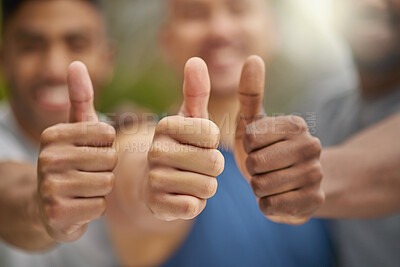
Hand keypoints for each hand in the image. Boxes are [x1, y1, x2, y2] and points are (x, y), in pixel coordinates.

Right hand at [37, 62, 117, 241]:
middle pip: (110, 159)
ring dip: (101, 187)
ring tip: (83, 187)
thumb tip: (77, 62)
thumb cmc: (71, 159)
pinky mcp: (57, 213)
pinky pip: (100, 206)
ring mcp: (50, 187)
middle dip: (106, 168)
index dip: (106, 145)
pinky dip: (95, 206)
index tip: (90, 150)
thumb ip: (80, 97)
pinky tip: (79, 204)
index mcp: (53, 135)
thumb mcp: (75, 128)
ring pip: (107, 183)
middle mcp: (47, 159)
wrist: (48, 203)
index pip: (107, 134)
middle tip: (87, 171)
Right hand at [145, 58, 224, 220]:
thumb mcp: (190, 119)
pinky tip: (181, 197)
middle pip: (215, 162)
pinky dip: (195, 203)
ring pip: (208, 186)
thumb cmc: (180, 147)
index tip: (198, 143)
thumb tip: (196, 60)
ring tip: (189, 180)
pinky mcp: (157, 205)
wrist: (154, 183)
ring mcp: (154, 179)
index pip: (213, 134)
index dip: (213, 142)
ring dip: (206, 186)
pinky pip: (194, 206)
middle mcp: (155, 150)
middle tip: (195, 165)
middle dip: (213, 167)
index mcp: (165, 125)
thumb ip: (196, 91)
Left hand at [234, 56, 323, 224]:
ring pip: (262, 186)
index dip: (246, 146)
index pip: (250, 137)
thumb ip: (251, 92)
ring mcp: (315, 175)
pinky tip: (277, 196)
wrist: (293, 181)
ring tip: (270, 180)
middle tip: (263, 166)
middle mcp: (311, 147)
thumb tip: (253, 57)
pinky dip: (266, 203)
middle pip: (256, 164)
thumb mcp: (253, 120)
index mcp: (296, 125)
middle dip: (251, 168)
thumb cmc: (266, 147)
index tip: (257, 146)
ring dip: (258, 186)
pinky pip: (271, 206)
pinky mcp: (314, 201)